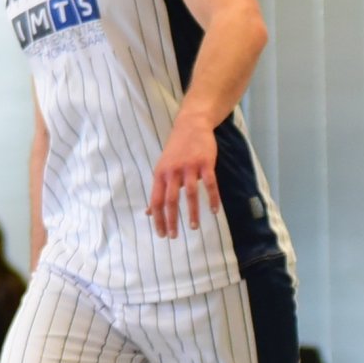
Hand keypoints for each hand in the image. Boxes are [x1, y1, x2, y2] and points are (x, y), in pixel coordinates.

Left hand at [146, 114, 221, 237]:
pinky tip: (215, 210)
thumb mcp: (162, 169)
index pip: (155, 200)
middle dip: (171, 220)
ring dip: (192, 212)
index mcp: (160, 174)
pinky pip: (210, 184)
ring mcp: (188, 167)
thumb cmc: (176, 151)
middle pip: (170, 199)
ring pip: (190, 194)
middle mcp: (172, 172)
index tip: (161, 234)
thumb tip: (148, 212)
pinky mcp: (204, 163)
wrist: (190, 126)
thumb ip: (158, 190)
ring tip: (194, 227)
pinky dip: (213, 198)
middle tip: (173, 236)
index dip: (158, 218)